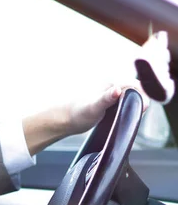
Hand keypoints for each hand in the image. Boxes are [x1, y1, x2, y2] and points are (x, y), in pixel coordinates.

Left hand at [23, 83, 148, 155]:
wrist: (63, 119)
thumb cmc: (77, 113)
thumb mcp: (94, 107)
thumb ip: (106, 98)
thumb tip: (118, 90)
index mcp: (110, 84)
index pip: (134, 85)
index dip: (142, 95)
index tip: (143, 108)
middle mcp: (110, 87)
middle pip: (133, 90)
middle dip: (140, 99)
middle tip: (139, 112)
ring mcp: (108, 95)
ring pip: (128, 95)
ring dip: (134, 103)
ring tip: (134, 114)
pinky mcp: (106, 103)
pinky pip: (121, 101)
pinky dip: (126, 106)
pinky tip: (124, 114)